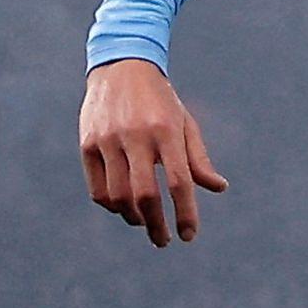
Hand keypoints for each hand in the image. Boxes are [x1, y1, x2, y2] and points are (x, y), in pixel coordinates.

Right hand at [79, 60, 227, 248]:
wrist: (121, 65)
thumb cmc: (160, 101)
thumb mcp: (184, 123)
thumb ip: (198, 159)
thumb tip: (218, 188)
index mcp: (166, 130)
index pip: (179, 182)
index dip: (185, 214)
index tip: (189, 236)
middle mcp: (136, 135)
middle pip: (146, 194)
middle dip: (156, 225)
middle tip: (164, 241)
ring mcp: (109, 139)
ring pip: (119, 196)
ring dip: (134, 218)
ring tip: (144, 223)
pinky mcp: (88, 143)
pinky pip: (98, 189)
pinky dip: (112, 206)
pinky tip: (124, 208)